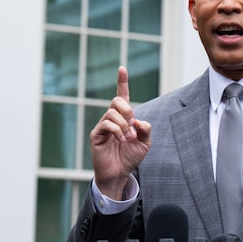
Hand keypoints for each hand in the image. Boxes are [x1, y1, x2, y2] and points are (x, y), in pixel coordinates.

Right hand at [90, 66, 150, 198]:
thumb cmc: (130, 157)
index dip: (122, 82)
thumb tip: (139, 121)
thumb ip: (146, 129)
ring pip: (112, 113)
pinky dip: (117, 130)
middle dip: (128, 110)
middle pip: (117, 100)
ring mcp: (103, 126)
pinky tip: (120, 139)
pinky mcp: (96, 134)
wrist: (119, 173)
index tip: (122, 68)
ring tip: (127, 138)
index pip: (122, 96)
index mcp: (124, 118)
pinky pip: (106, 124)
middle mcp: (112, 119)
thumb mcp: (145, 143)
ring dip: (124, 124)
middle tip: (133, 124)